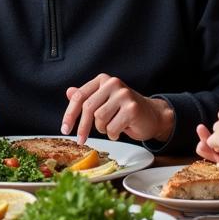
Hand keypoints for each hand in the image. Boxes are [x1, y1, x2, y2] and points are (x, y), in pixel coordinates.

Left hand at [60, 75, 174, 142]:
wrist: (153, 115)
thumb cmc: (125, 110)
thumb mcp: (104, 102)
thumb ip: (87, 97)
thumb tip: (68, 92)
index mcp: (103, 80)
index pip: (79, 96)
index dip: (70, 114)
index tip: (65, 129)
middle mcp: (113, 83)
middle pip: (88, 108)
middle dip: (83, 127)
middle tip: (80, 140)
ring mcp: (123, 95)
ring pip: (100, 119)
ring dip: (103, 129)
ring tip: (113, 126)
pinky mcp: (132, 108)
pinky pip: (112, 128)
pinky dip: (114, 134)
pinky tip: (122, 129)